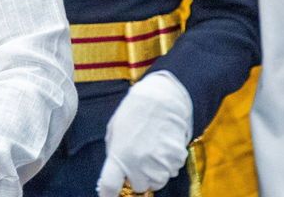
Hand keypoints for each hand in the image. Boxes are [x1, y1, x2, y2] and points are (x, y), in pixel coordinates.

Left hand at [96, 71, 192, 196]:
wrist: (162, 97)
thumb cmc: (135, 111)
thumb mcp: (115, 130)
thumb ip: (115, 152)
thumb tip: (117, 171)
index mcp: (119, 155)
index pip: (109, 186)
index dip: (107, 194)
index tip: (108, 195)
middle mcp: (139, 163)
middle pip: (138, 186)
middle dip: (137, 177)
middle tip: (138, 159)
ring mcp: (159, 162)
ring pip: (157, 181)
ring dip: (154, 172)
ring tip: (152, 149)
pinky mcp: (176, 159)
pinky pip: (171, 170)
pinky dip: (168, 163)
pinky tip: (164, 144)